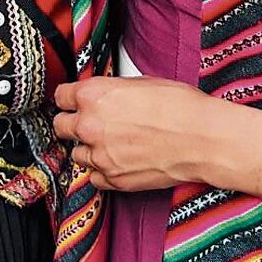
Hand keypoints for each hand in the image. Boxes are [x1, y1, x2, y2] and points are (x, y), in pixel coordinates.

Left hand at [53, 77, 239, 191]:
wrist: (201, 139)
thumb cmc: (179, 106)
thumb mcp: (139, 83)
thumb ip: (111, 91)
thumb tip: (104, 96)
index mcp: (94, 95)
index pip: (60, 97)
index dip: (69, 99)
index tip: (73, 102)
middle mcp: (90, 125)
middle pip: (60, 126)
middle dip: (72, 124)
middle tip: (87, 124)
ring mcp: (100, 155)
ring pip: (76, 154)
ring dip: (88, 149)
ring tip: (110, 144)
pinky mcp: (113, 179)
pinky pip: (94, 177)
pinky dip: (102, 171)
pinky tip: (118, 162)